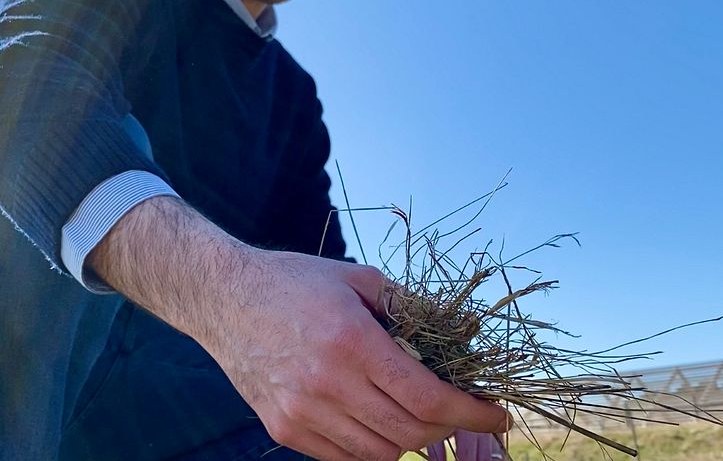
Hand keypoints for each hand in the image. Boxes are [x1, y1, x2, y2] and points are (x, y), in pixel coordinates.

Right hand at [90, 197, 509, 460]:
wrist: (224, 298)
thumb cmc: (296, 282)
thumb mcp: (360, 278)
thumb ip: (410, 307)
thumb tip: (459, 336)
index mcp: (351, 340)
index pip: (427, 398)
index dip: (471, 414)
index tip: (498, 417)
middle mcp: (327, 383)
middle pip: (409, 432)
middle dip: (449, 428)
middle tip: (463, 412)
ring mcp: (302, 412)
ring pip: (380, 452)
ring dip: (412, 440)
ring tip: (423, 416)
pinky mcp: (284, 429)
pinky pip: (345, 458)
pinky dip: (375, 448)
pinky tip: (383, 423)